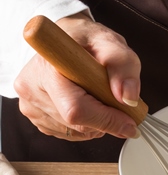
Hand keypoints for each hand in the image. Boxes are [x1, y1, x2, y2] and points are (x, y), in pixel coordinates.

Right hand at [14, 13, 140, 140]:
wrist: (66, 41)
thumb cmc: (87, 41)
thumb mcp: (112, 44)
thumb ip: (124, 67)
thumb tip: (128, 97)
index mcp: (46, 68)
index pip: (75, 109)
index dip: (107, 120)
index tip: (130, 122)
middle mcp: (30, 88)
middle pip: (76, 124)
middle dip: (106, 120)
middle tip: (117, 103)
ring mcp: (29, 104)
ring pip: (74, 132)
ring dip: (97, 124)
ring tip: (99, 97)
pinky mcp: (35, 116)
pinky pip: (68, 133)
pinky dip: (86, 126)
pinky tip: (87, 104)